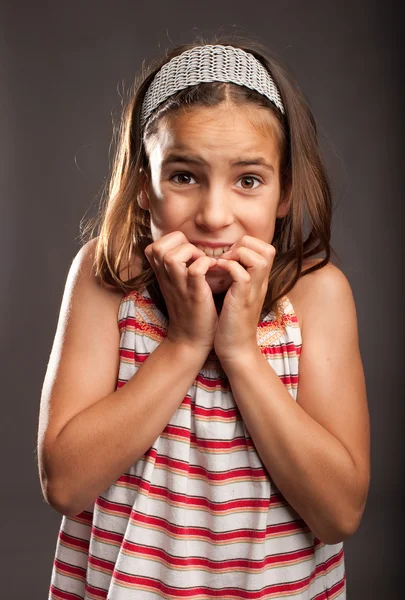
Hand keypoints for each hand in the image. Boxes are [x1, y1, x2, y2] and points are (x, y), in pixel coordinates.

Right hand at [144, 231, 218, 351]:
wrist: (191, 340)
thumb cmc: (190, 310)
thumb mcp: (177, 286)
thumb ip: (178, 267)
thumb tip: (191, 248)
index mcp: (162, 276)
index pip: (154, 246)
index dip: (172, 241)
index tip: (188, 252)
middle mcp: (167, 279)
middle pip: (158, 247)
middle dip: (180, 243)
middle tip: (196, 255)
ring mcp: (179, 287)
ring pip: (172, 257)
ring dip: (191, 253)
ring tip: (204, 262)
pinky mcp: (195, 295)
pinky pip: (195, 270)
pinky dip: (206, 264)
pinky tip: (214, 270)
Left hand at [213, 235, 275, 361]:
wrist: (236, 349)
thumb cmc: (232, 323)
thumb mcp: (238, 296)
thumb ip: (237, 279)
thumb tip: (225, 263)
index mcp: (259, 281)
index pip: (267, 249)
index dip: (248, 244)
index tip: (229, 254)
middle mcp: (260, 284)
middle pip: (268, 249)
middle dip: (245, 245)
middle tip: (226, 257)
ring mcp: (253, 292)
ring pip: (260, 259)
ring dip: (238, 255)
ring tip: (223, 263)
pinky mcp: (242, 301)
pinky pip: (243, 275)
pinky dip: (229, 268)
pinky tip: (217, 272)